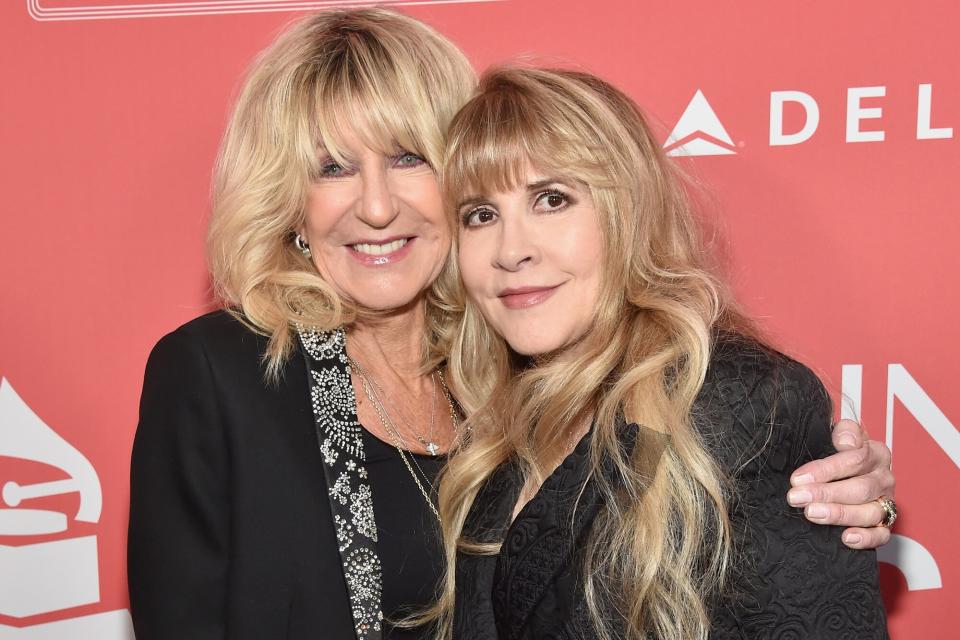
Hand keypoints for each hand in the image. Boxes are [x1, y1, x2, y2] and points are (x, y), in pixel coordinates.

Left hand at [787, 419, 894, 549]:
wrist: (850, 471)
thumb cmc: (840, 453)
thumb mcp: (842, 436)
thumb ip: (846, 432)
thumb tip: (845, 441)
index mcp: (876, 454)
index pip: (855, 459)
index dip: (825, 469)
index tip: (798, 478)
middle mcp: (884, 479)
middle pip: (860, 488)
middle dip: (825, 493)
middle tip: (797, 497)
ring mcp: (886, 503)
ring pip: (869, 512)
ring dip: (839, 514)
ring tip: (812, 514)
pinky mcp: (885, 525)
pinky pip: (881, 535)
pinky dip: (865, 538)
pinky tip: (846, 537)